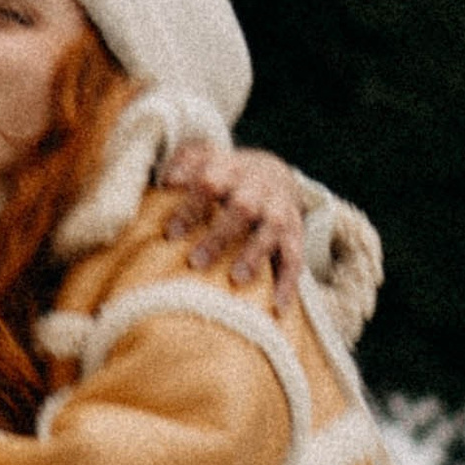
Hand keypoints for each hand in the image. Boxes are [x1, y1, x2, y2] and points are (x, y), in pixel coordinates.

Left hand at [162, 140, 305, 305]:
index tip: (171, 234)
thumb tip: (168, 180)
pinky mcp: (296, 232)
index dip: (191, 207)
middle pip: (243, 207)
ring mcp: (280, 209)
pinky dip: (288, 281)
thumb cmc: (225, 175)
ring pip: (272, 229)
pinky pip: (296, 257)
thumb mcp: (205, 158)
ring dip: (254, 255)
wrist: (275, 173)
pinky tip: (278, 306)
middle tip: (196, 262)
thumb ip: (184, 163)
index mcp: (232, 168)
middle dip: (220, 235)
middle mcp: (259, 187)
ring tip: (236, 279)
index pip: (211, 182)